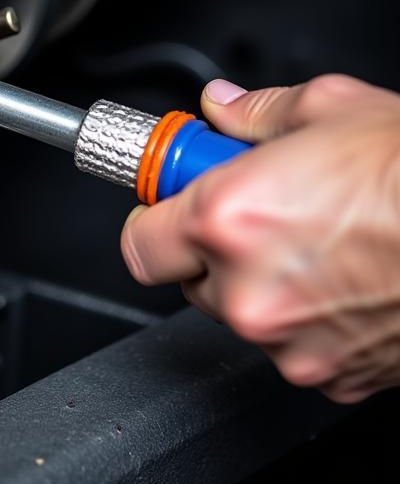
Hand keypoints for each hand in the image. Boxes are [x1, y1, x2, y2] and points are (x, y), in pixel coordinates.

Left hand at [121, 74, 399, 402]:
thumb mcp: (328, 109)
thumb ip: (253, 113)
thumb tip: (220, 108)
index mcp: (225, 219)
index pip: (139, 242)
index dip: (153, 220)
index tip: (167, 207)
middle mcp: (246, 289)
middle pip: (188, 279)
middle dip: (211, 248)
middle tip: (255, 216)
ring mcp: (289, 341)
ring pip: (241, 315)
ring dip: (259, 285)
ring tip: (314, 245)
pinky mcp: (331, 376)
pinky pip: (292, 346)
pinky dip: (305, 321)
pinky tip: (343, 282)